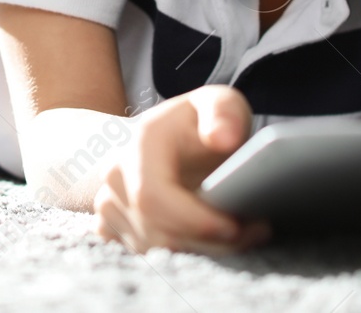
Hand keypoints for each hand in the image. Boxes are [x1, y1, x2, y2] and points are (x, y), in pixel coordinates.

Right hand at [92, 85, 272, 254]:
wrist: (156, 138)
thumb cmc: (193, 125)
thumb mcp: (218, 103)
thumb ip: (224, 113)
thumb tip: (222, 138)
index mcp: (138, 144)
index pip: (153, 197)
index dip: (194, 220)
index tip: (236, 226)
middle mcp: (114, 176)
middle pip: (157, 231)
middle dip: (209, 242)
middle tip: (253, 233)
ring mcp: (107, 206)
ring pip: (154, 250)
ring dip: (202, 251)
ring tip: (239, 233)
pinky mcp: (110, 229)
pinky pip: (147, 257)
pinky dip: (183, 256)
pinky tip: (207, 241)